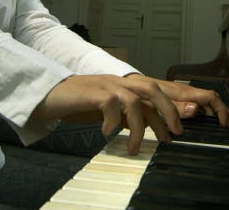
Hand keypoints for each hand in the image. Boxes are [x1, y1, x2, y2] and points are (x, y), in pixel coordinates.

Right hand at [31, 74, 181, 153]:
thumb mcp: (107, 108)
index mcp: (124, 85)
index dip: (171, 107)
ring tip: (134, 148)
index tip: (179, 129)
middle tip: (173, 134)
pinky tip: (107, 133)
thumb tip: (146, 128)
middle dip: (168, 111)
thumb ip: (126, 113)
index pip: (155, 92)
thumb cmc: (78, 103)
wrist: (49, 93)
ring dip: (139, 127)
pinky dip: (113, 120)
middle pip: (152, 89)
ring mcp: (106, 85)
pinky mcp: (92, 92)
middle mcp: (119, 82)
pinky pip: (110, 104)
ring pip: (134, 101)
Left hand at [148, 77, 228, 125]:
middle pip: (210, 99)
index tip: (225, 124)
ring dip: (212, 114)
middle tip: (226, 127)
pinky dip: (202, 114)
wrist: (129, 85)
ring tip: (216, 127)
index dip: (221, 109)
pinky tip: (199, 124)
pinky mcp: (176, 98)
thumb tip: (195, 109)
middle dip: (221, 112)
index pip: (210, 97)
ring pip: (203, 103)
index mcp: (183, 92)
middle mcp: (185, 92)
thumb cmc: (141, 93)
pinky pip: (194, 105)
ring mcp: (181, 95)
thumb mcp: (156, 104)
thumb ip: (175, 108)